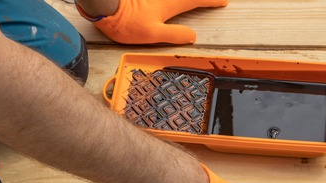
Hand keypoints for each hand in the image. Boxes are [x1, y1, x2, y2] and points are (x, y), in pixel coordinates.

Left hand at [78, 0, 227, 44]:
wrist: (103, 5)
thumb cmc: (125, 22)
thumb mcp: (152, 34)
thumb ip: (174, 35)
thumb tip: (192, 36)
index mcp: (169, 5)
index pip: (196, 1)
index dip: (211, 1)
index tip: (222, 1)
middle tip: (213, 0)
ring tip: (193, 2)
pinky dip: (172, 1)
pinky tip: (170, 4)